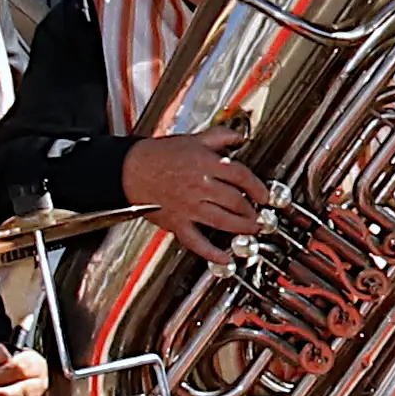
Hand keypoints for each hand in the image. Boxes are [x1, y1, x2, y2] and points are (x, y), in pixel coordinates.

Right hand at [121, 127, 263, 259]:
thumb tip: (239, 136)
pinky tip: (225, 258)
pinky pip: (197, 241)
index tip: (264, 196)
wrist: (129, 170)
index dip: (257, 187)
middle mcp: (200, 186)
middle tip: (260, 216)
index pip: (241, 176)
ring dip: (241, 227)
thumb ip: (219, 137)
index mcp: (205, 164)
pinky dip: (212, 252)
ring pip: (222, 220)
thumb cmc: (158, 155)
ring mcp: (189, 206)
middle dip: (252, 210)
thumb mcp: (192, 139)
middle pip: (235, 200)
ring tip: (252, 230)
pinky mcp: (177, 222)